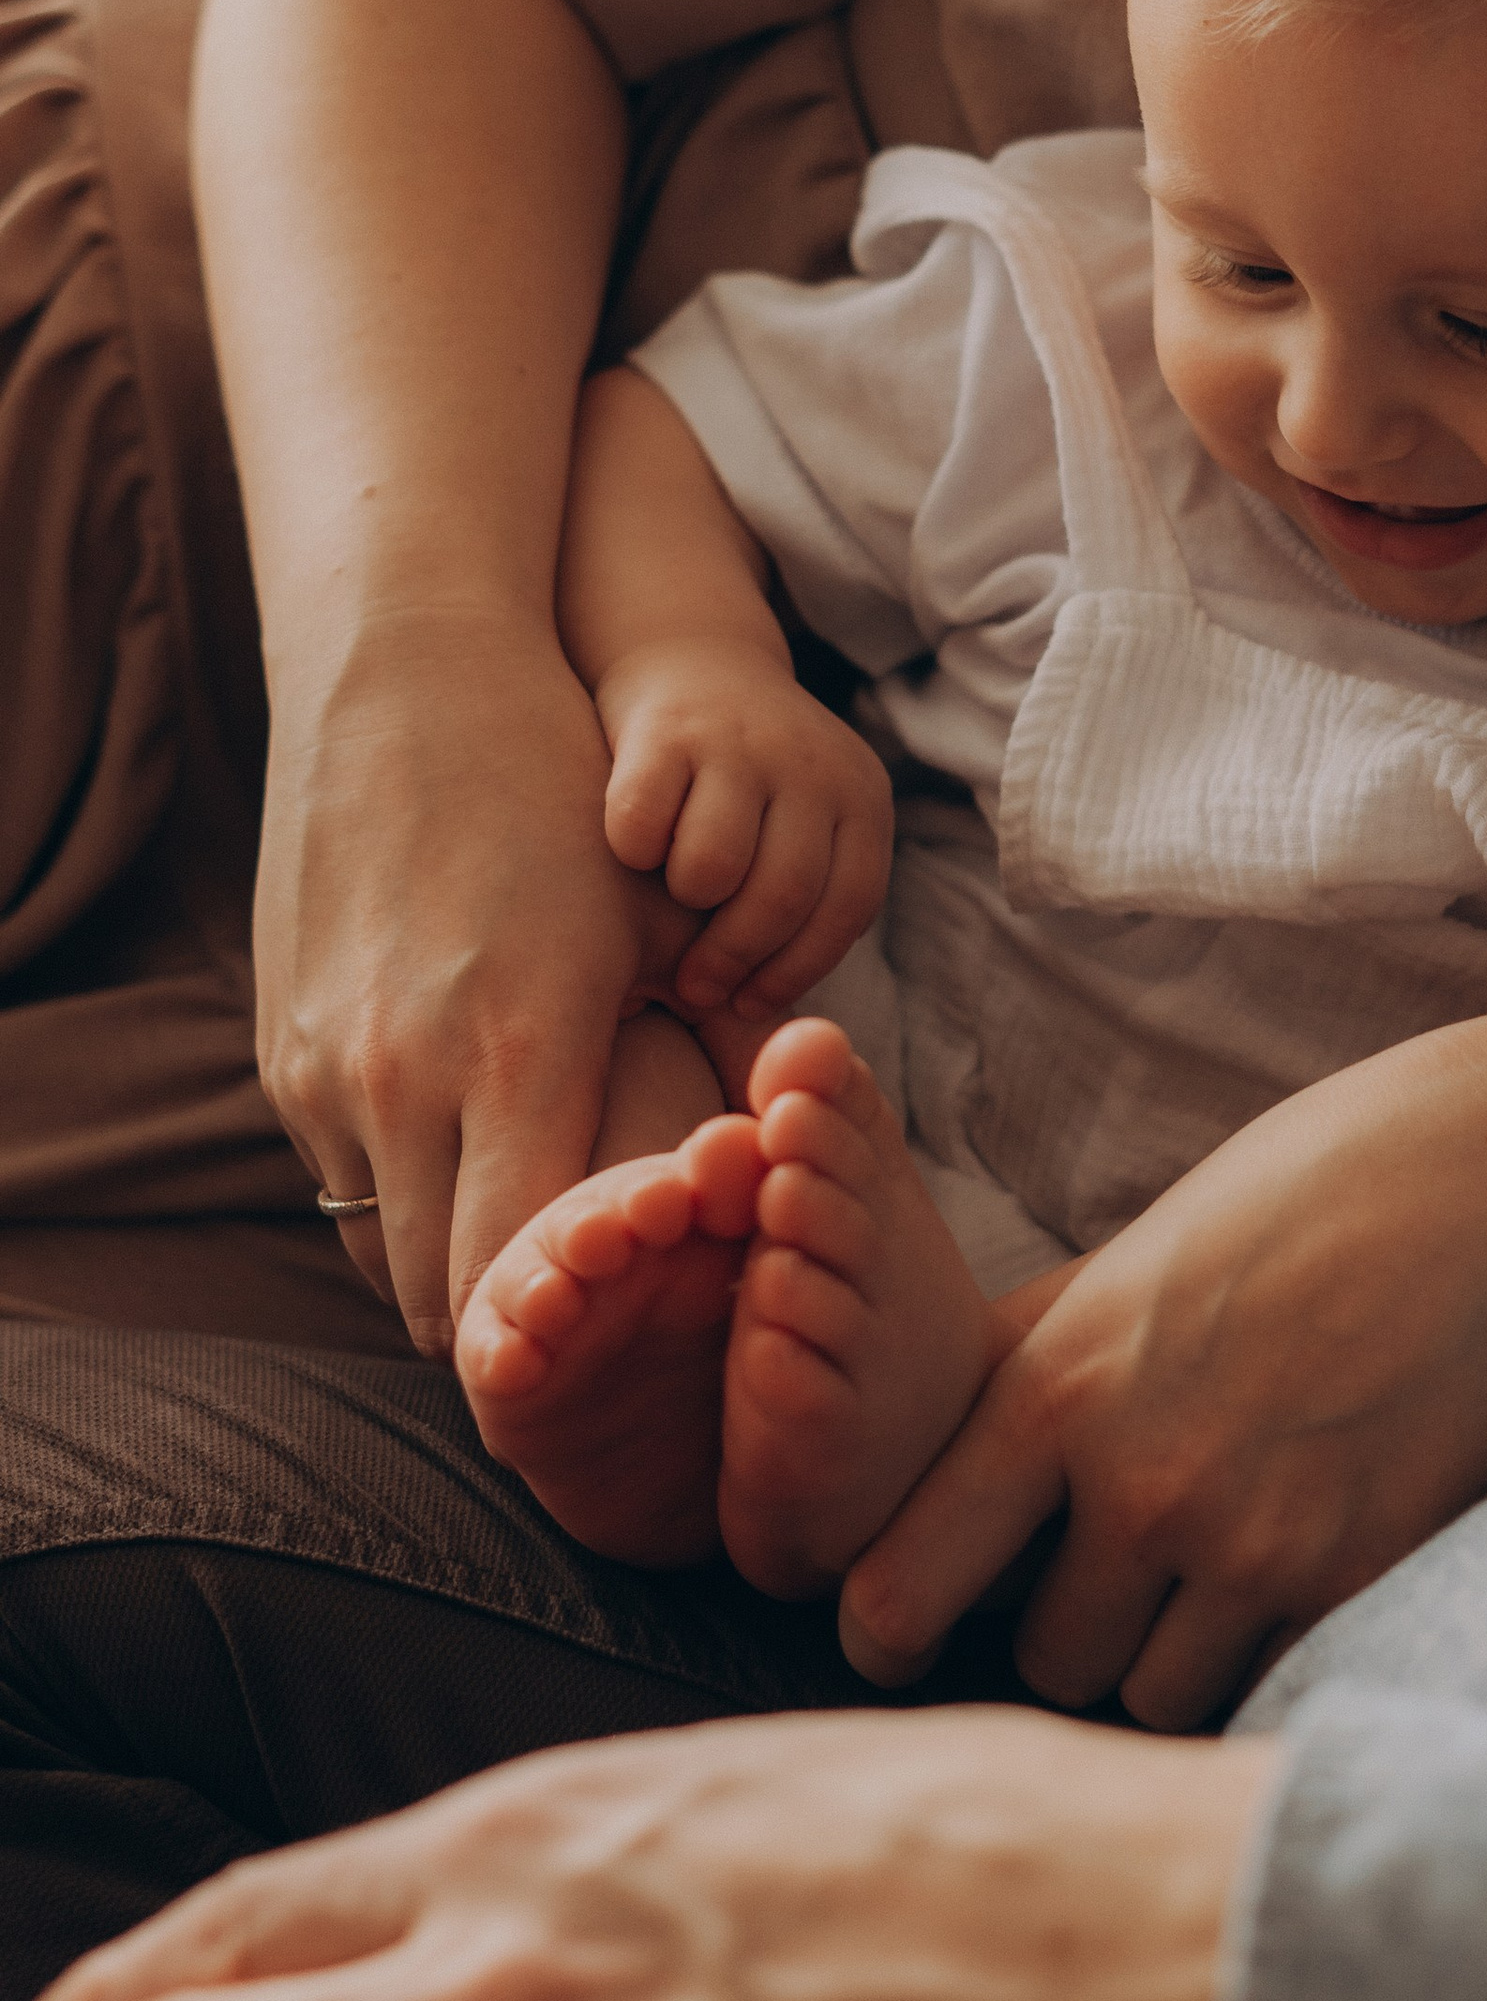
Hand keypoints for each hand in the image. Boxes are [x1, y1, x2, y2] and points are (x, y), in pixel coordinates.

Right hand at [256, 607, 683, 1347]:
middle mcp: (403, 1081)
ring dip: (439, 1255)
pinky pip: (337, 1174)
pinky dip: (392, 1189)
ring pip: (376, 1245)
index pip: (520, 1278)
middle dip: (507, 1314)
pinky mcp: (276, 1046)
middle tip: (571, 1303)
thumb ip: (656, 1072)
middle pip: (437, 1297)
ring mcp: (323, 1069)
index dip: (566, 1320)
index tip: (614, 1315)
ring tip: (514, 1230)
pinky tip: (453, 1149)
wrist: (408, 680)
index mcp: (518, 1058)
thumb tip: (697, 1178)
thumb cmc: (562, 800)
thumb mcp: (642, 935)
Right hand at [594, 640, 892, 1024]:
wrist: (690, 660)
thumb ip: (801, 901)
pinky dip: (630, 851)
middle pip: (782, 897)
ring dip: (684, 900)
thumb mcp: (799, 827)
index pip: (848, 906)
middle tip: (696, 986)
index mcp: (860, 796)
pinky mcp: (666, 730)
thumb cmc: (743, 784)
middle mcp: (812, 764)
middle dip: (733, 958)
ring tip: (672, 893)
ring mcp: (741, 742)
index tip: (750, 1003)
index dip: (798, 969)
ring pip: (713, 869)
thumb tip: (764, 1024)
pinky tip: (629, 844)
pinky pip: (642, 829)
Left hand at [839, 990, 1486, 1729]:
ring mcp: (1253, 1540)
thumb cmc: (1308, 1195)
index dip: (892, 1626)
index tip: (908, 1631)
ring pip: (1150, 1693)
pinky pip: (1264, 1682)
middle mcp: (1140, 1478)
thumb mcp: (1135, 1262)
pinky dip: (1267, 1654)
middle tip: (1115, 1578)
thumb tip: (940, 1457)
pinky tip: (1297, 1572)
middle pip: (1044, 1660)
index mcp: (1055, 1386)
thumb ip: (1036, 1366)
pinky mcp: (1356, 1577)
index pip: (902, 1586)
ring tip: (1215, 1571)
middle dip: (1069, 1632)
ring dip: (1169, 1655)